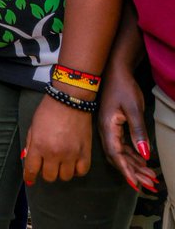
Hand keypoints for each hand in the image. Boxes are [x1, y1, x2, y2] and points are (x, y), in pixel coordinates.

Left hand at [21, 95, 93, 185]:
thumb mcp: (33, 127)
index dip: (30, 176)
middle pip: (49, 177)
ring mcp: (71, 155)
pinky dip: (76, 171)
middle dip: (46, 172)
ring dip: (61, 172)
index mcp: (39, 146)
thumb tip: (28, 159)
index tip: (30, 179)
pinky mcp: (85, 153)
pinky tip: (73, 163)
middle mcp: (55, 153)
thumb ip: (30, 145)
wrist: (70, 101)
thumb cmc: (48, 111)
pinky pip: (81, 172)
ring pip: (65, 177)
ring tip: (60, 162)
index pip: (32, 170)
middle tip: (46, 165)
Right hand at [98, 67, 158, 192]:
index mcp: (108, 128)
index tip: (136, 184)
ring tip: (150, 177)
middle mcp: (105, 131)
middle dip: (133, 172)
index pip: (116, 154)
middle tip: (150, 184)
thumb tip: (144, 154)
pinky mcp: (113, 126)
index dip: (126, 170)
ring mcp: (108, 129)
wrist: (114, 71)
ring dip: (134, 165)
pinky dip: (132, 156)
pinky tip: (142, 161)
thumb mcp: (134, 109)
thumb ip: (138, 132)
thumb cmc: (123, 88)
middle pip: (118, 157)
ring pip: (120, 153)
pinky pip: (121, 146)